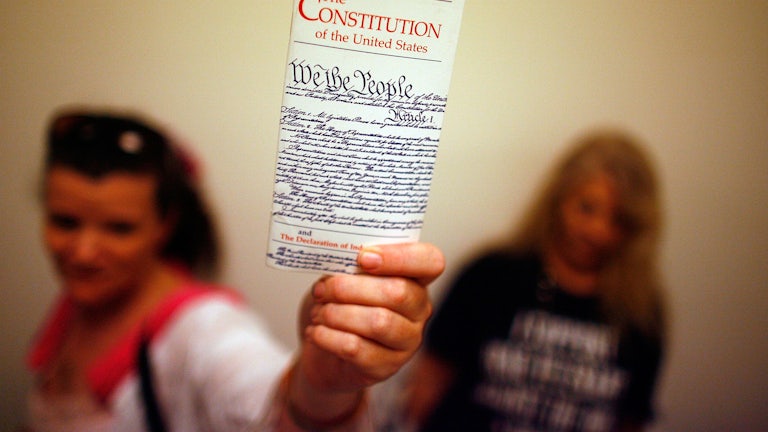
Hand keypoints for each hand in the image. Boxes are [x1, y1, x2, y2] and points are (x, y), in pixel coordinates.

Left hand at [289, 242, 444, 423]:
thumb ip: (352, 265)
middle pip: (397, 293)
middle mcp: (420, 311)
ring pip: (378, 322)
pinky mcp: (386, 367)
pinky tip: (315, 332)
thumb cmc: (339, 305)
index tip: (363, 258)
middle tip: (322, 289)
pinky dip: (329, 337)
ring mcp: (407, 342)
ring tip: (318, 312)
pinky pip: (357, 349)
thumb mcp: (346, 276)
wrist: (323, 348)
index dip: (400, 257)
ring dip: (338, 314)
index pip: (431, 261)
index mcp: (416, 280)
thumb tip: (340, 260)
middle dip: (350, 288)